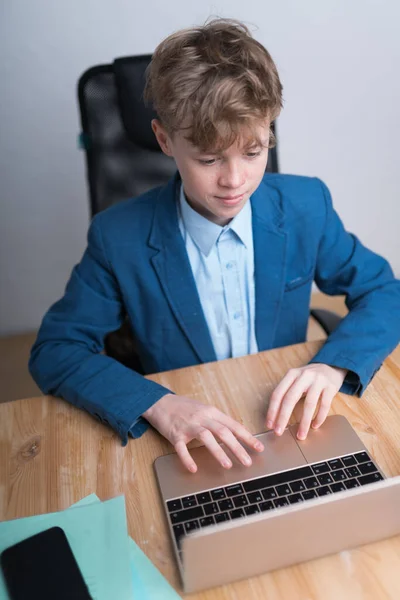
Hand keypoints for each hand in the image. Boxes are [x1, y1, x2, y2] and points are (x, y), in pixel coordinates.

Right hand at [143, 394, 263, 472]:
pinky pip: (182, 447)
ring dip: (218, 451)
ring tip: (228, 465)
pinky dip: (188, 458)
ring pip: (206, 437)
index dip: (247, 437)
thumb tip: (237, 433)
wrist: (160, 403)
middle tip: (248, 462)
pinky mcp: (175, 434)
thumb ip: (218, 420)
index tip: (259, 448)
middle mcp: (202, 417)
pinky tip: (194, 468)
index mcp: (211, 412)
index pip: (233, 425)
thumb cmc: (184, 407)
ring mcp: (188, 425)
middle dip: (237, 447)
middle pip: (223, 431)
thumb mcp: (204, 409)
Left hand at [266, 363, 346, 439]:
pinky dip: (319, 417)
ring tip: (301, 435)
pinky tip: (315, 426)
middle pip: (290, 398)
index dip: (272, 410)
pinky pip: (324, 405)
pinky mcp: (330, 387)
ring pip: (309, 404)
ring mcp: (318, 381)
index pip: (278, 393)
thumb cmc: (309, 378)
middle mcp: (304, 376)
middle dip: (283, 417)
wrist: (331, 367)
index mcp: (291, 374)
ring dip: (304, 422)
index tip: (269, 424)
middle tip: (279, 432)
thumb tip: (275, 416)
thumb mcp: (295, 379)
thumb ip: (286, 392)